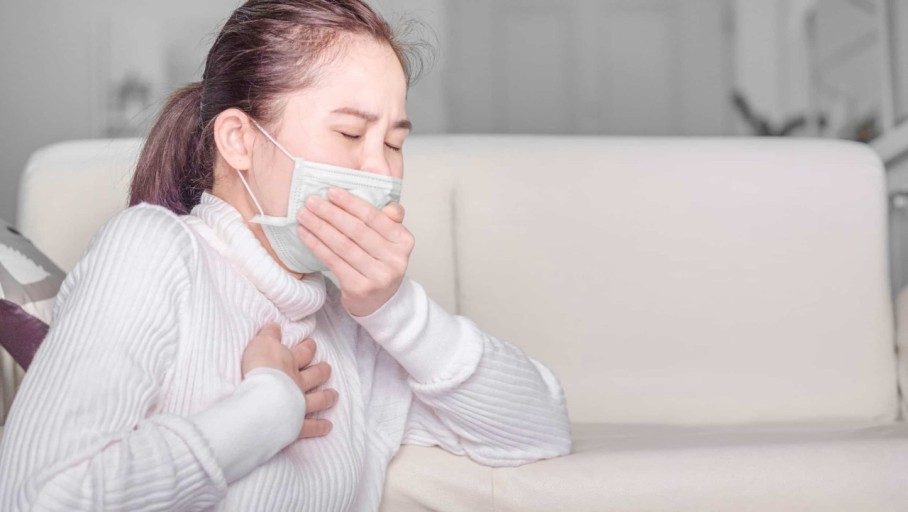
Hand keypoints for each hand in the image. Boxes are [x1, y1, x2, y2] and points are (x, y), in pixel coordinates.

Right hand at [241, 323, 337, 438]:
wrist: (261, 399)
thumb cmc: (259, 369)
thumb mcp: (260, 344)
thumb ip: (268, 334)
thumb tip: (274, 325)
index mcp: (289, 363)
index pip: (303, 352)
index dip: (308, 347)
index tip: (312, 344)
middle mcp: (298, 382)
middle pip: (315, 375)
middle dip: (322, 370)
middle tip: (327, 368)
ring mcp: (299, 404)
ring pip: (318, 400)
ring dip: (327, 397)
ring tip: (334, 396)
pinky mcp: (296, 424)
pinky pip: (310, 427)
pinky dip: (319, 427)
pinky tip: (328, 427)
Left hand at [295, 188, 413, 316]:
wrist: (380, 301)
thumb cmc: (380, 264)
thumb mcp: (391, 240)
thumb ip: (388, 219)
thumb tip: (386, 202)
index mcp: (404, 241)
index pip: (374, 217)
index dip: (351, 203)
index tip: (331, 191)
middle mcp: (395, 259)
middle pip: (357, 231)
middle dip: (331, 213)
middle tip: (312, 201)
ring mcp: (379, 276)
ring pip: (343, 245)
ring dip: (320, 227)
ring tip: (304, 215)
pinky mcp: (360, 288)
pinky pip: (334, 261)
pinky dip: (317, 245)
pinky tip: (305, 234)